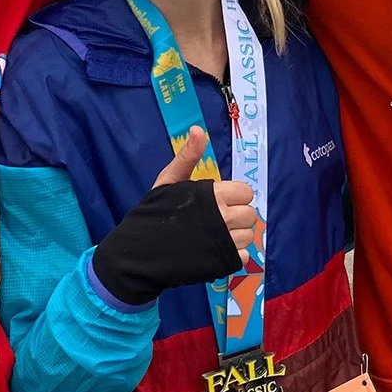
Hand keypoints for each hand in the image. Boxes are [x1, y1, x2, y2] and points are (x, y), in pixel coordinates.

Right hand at [154, 128, 254, 266]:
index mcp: (213, 194)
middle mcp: (223, 217)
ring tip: (217, 236)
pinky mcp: (223, 262)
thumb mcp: (169, 180)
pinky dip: (233, 254)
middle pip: (251, 214)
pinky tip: (216, 250)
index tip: (220, 202)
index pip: (245, 192)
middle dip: (238, 216)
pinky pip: (243, 255)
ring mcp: (224, 242)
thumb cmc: (154, 213)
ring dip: (237, 236)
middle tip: (218, 219)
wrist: (140, 252)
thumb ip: (188, 156)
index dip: (235, 196)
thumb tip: (198, 129)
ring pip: (249, 235)